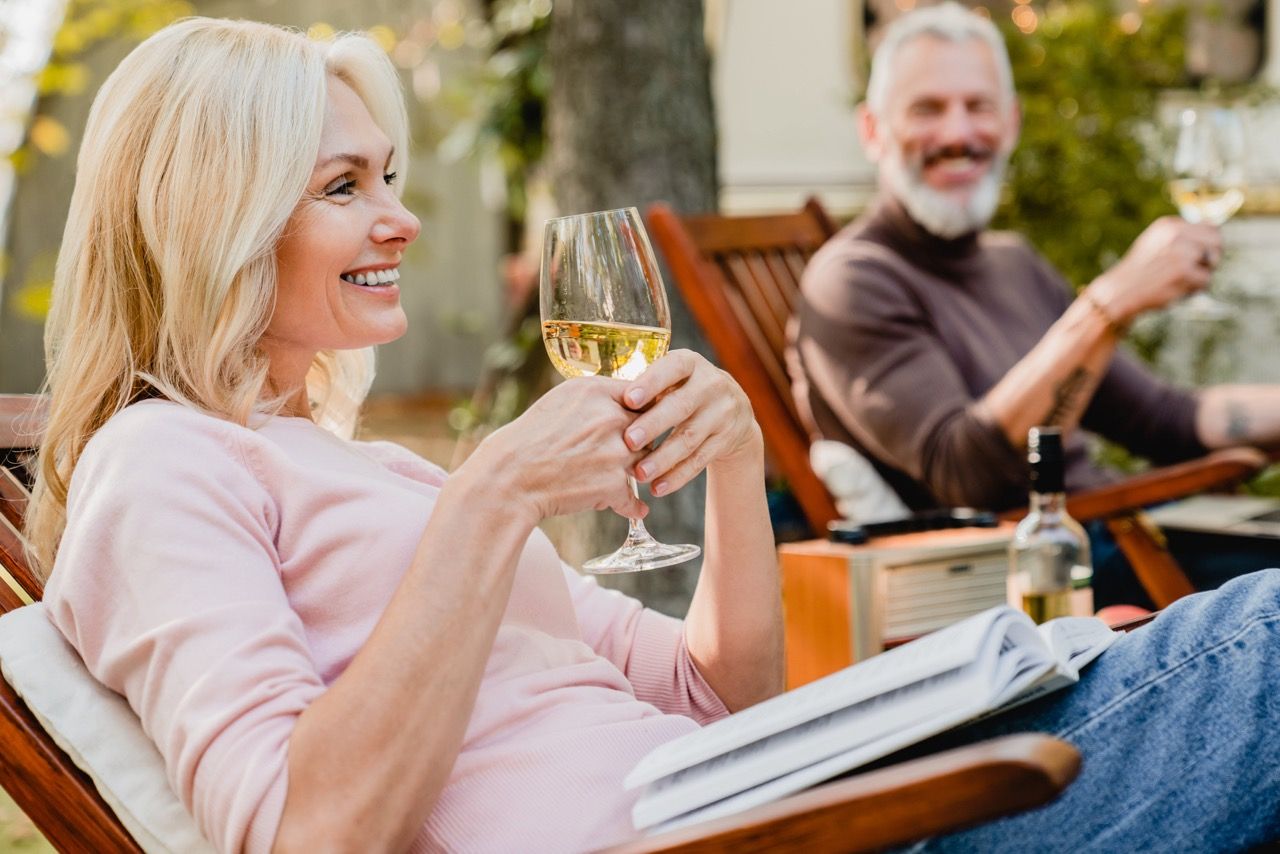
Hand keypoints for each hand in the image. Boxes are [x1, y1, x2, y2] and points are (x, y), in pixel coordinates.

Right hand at [468, 378, 647, 523]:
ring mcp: (615, 451)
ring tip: (608, 479)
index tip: (636, 424)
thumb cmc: (529, 441)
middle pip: (648, 430)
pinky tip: (630, 508)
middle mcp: (610, 417)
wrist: (508, 479)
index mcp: (596, 391)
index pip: (642, 395)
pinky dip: (630, 506)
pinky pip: (633, 498)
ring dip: (631, 473)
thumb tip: (627, 403)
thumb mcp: (560, 402)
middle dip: (637, 444)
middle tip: (617, 455)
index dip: (641, 412)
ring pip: (644, 463)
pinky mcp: (613, 484)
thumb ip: (597, 400)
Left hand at [619, 350, 761, 496]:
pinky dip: (677, 476)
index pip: (672, 368)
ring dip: (663, 458)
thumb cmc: (684, 390)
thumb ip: (647, 386)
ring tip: (640, 473)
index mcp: (690, 364)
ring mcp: (721, 413)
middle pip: (680, 406)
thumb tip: (606, 402)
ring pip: (689, 438)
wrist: (733, 408)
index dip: (651, 383)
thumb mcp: (673, 378)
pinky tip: (658, 487)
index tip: (628, 400)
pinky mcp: (725, 440)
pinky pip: (699, 460)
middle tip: (629, 441)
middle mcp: (710, 385)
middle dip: (653, 424)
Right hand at [1090, 216, 1221, 319]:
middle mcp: (1175, 235)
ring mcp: (1181, 253)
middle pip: (1216, 242)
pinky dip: (1193, 289)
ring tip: (1177, 280)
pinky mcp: (1184, 272)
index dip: (1209, 242)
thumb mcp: (1156, 243)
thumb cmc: (1141, 270)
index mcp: (1168, 225)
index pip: (1210, 226)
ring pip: (1211, 263)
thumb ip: (1181, 235)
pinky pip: (1205, 281)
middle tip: (1192, 270)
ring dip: (1199, 275)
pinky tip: (1174, 289)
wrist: (1120, 292)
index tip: (1200, 254)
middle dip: (1210, 258)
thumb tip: (1214, 228)